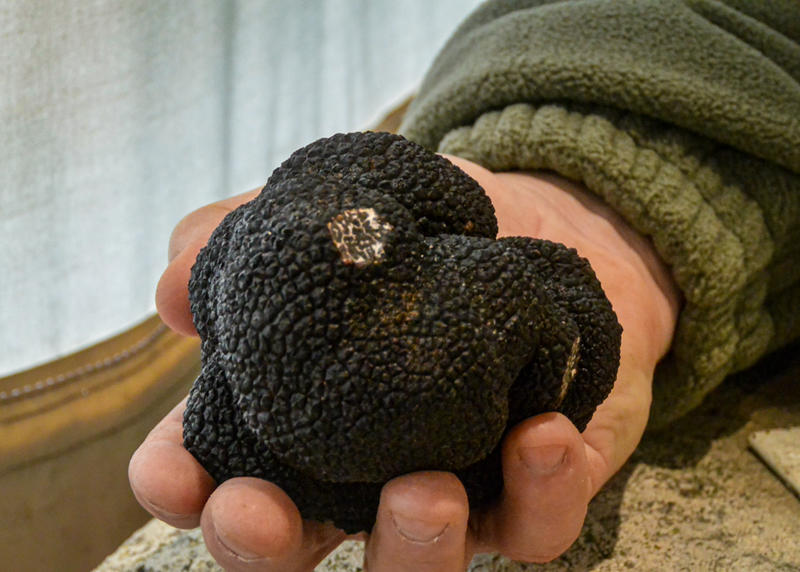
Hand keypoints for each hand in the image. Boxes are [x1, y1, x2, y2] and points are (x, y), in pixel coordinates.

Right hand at [129, 157, 679, 570]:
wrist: (535, 229)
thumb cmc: (422, 232)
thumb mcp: (335, 214)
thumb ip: (246, 237)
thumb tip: (173, 287)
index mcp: (299, 416)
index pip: (216, 471)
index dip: (182, 485)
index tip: (174, 473)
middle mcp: (364, 471)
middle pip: (297, 550)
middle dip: (264, 550)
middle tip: (259, 519)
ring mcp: (450, 488)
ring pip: (416, 564)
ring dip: (412, 544)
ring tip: (425, 490)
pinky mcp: (533, 487)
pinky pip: (535, 525)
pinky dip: (540, 492)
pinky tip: (540, 434)